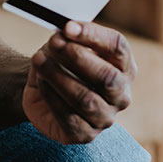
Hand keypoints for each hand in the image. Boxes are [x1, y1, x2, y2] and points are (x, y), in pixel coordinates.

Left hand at [22, 21, 136, 144]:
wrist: (42, 89)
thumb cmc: (61, 62)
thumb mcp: (65, 43)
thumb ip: (69, 37)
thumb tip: (65, 33)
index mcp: (123, 65)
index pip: (118, 47)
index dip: (93, 35)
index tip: (67, 27)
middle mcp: (120, 93)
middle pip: (107, 77)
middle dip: (76, 57)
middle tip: (53, 43)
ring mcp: (105, 116)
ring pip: (85, 99)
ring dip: (58, 76)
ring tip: (38, 60)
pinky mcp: (86, 134)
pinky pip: (69, 117)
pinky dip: (51, 96)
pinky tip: (41, 82)